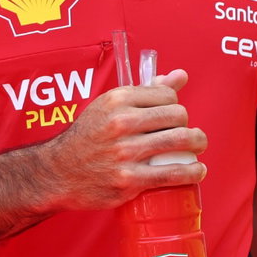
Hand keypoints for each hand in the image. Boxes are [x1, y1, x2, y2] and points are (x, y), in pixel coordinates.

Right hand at [35, 70, 205, 211]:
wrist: (58, 172)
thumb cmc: (87, 137)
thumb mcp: (109, 106)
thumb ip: (145, 91)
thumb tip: (180, 76)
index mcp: (117, 99)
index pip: (167, 95)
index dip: (175, 105)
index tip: (172, 116)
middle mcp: (121, 122)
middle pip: (178, 116)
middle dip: (187, 125)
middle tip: (185, 134)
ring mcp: (125, 152)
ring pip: (181, 142)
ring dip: (197, 144)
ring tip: (197, 148)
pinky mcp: (129, 179)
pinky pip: (172, 173)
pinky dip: (192, 172)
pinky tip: (197, 170)